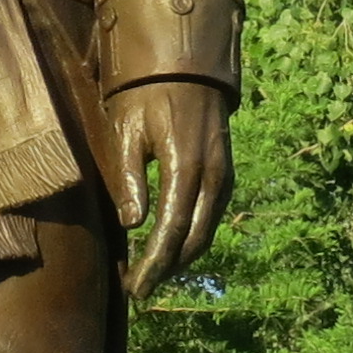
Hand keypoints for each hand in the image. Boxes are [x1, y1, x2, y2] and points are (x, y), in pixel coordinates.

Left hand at [106, 80, 233, 300]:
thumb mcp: (126, 130)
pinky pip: (214, 214)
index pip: (170, 231)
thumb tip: (134, 225)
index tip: (134, 288)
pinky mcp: (225, 169)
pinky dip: (195, 236)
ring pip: (208, 230)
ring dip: (183, 257)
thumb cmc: (145, 94)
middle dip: (167, 269)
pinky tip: (175, 245)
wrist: (186, 63)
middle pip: (193, 239)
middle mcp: (212, 176)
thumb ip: (130, 178)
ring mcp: (223, 173)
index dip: (153, 265)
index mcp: (185, 168)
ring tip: (154, 273)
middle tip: (139, 288)